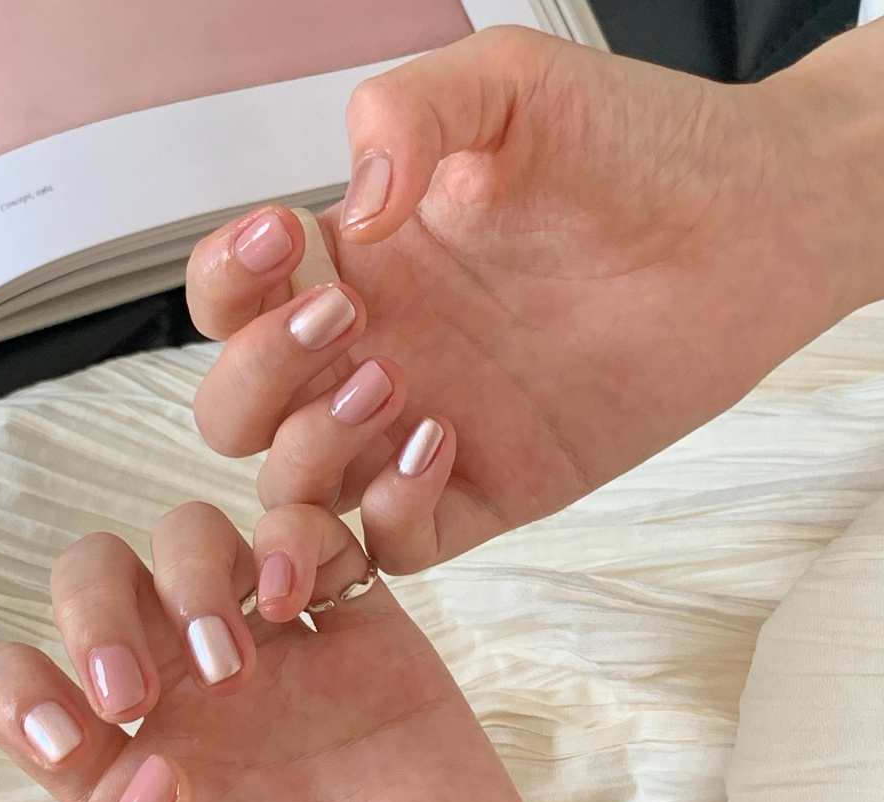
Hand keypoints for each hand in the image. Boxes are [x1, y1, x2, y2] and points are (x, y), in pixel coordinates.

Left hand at [0, 502, 652, 801]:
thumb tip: (139, 779)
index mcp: (132, 781)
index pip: (29, 689)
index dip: (21, 690)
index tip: (69, 741)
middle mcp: (198, 709)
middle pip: (103, 584)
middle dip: (96, 605)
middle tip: (138, 691)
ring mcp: (284, 667)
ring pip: (200, 543)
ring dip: (192, 569)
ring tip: (238, 656)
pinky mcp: (368, 643)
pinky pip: (318, 544)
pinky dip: (295, 540)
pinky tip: (296, 601)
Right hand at [188, 23, 883, 573]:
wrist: (747, 226)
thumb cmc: (636, 150)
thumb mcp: (504, 85)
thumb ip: (403, 113)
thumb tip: (350, 216)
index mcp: (358, 268)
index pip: (230, 299)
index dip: (227, 280)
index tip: (289, 237)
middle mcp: (376, 355)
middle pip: (238, 412)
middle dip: (261, 376)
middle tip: (349, 319)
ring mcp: (422, 430)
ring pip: (297, 491)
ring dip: (311, 452)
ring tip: (393, 383)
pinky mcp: (489, 491)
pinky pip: (396, 542)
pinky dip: (392, 511)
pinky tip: (443, 440)